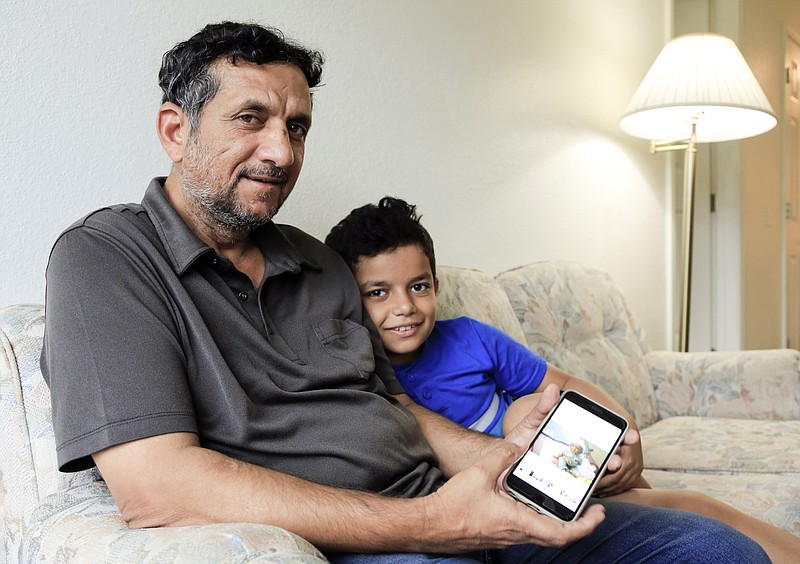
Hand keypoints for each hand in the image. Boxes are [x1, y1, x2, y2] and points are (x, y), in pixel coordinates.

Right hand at [420, 428, 604, 550]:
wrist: (430, 526)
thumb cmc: (453, 507)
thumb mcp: (479, 474)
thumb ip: (502, 456)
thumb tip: (519, 444)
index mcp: (517, 521)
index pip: (561, 533)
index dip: (585, 526)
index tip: (599, 514)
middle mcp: (516, 533)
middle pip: (558, 536)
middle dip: (579, 524)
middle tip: (592, 509)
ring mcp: (508, 536)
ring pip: (544, 533)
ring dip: (560, 521)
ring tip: (569, 503)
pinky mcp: (500, 534)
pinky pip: (528, 529)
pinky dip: (540, 519)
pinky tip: (535, 503)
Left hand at [504, 383, 645, 497]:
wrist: (505, 460)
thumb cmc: (521, 440)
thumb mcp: (532, 423)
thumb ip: (543, 407)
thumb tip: (554, 388)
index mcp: (574, 437)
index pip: (604, 436)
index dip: (621, 436)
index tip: (631, 435)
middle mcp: (578, 454)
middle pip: (604, 455)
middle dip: (616, 455)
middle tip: (619, 456)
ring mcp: (572, 470)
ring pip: (595, 472)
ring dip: (606, 470)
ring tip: (610, 466)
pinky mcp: (564, 485)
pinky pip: (581, 487)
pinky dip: (590, 486)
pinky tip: (593, 484)